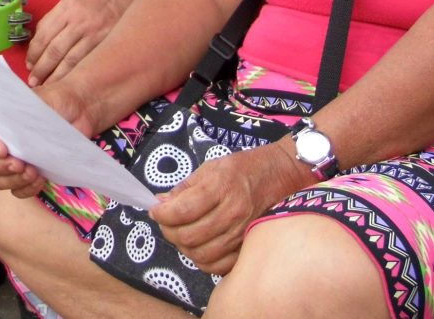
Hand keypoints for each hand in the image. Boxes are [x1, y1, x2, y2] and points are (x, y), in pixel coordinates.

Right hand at [0, 80, 92, 196]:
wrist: (79, 112)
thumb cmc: (57, 100)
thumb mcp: (42, 99)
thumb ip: (24, 112)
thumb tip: (10, 125)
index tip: (4, 149)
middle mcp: (0, 143)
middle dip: (0, 167)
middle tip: (20, 164)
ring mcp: (12, 161)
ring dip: (13, 180)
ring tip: (34, 172)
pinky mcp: (27, 175)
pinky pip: (17, 191)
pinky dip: (26, 189)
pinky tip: (40, 179)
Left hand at [25, 0, 124, 86]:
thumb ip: (54, 19)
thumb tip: (37, 42)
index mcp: (66, 8)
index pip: (44, 35)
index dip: (34, 53)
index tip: (29, 64)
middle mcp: (79, 21)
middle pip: (55, 50)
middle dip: (41, 68)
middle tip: (33, 81)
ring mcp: (94, 34)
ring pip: (70, 60)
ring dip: (56, 76)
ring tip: (47, 87)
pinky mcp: (106, 44)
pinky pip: (87, 62)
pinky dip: (75, 74)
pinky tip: (68, 83)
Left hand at [151, 140, 301, 275]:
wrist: (278, 175)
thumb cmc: (241, 169)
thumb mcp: (209, 168)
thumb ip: (184, 188)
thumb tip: (160, 204)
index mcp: (220, 187)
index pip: (182, 210)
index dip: (162, 214)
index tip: (155, 210)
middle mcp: (232, 212)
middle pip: (189, 236)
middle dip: (169, 231)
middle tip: (166, 223)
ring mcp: (241, 232)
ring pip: (202, 255)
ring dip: (184, 247)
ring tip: (181, 234)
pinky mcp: (247, 246)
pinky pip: (219, 266)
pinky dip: (203, 260)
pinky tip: (200, 245)